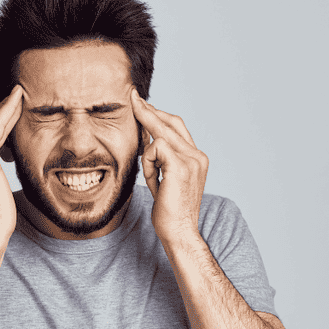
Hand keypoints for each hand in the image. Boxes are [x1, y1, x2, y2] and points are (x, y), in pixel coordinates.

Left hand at [130, 88, 208, 239]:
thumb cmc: (169, 211)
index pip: (176, 126)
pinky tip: (153, 180)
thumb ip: (159, 159)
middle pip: (170, 121)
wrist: (179, 232)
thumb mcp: (164, 179)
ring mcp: (192, 159)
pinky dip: (148, 163)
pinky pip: (154, 149)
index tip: (142, 103)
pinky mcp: (180, 166)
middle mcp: (197, 155)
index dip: (158, 114)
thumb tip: (146, 140)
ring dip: (147, 156)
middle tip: (132, 97)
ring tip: (153, 179)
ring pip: (159, 135)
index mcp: (196, 158)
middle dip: (148, 110)